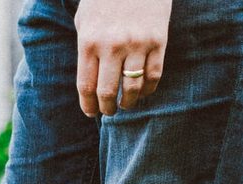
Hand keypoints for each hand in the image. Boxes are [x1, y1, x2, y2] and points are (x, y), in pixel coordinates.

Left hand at [74, 0, 171, 115]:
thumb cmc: (104, 0)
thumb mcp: (84, 22)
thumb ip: (85, 51)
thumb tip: (88, 84)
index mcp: (89, 43)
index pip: (86, 86)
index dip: (88, 105)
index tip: (91, 113)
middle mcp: (112, 46)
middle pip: (108, 92)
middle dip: (107, 108)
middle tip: (109, 111)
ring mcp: (137, 44)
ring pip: (133, 88)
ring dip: (129, 102)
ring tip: (125, 104)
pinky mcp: (158, 40)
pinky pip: (154, 75)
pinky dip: (149, 90)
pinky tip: (143, 93)